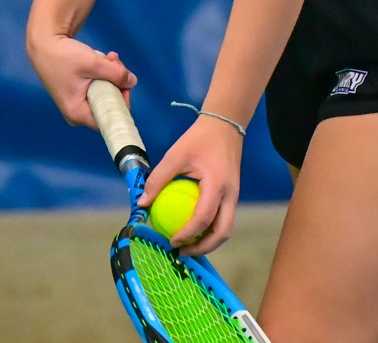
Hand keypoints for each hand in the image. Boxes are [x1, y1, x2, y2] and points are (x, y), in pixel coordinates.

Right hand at [26, 34, 135, 126]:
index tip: (124, 83)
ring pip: (106, 94)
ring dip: (112, 75)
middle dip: (117, 82)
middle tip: (115, 62)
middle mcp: (78, 114)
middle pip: (109, 104)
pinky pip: (99, 88)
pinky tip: (103, 60)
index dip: (122, 102)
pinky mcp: (78, 93)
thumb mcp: (93, 63)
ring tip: (110, 57)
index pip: (110, 119)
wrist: (44, 43)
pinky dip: (104, 74)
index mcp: (78, 113)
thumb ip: (116, 74)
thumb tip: (133, 82)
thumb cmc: (63, 56)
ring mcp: (77, 103)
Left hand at [137, 113, 244, 255]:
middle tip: (182, 252)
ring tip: (187, 246)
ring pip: (226, 229)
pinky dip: (210, 230)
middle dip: (204, 248)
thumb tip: (142, 203)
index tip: (172, 241)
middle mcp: (231, 195)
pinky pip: (223, 219)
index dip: (188, 234)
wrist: (225, 125)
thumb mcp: (175, 155)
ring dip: (208, 242)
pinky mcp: (232, 195)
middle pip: (223, 232)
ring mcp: (234, 196)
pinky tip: (193, 230)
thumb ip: (158, 179)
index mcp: (217, 185)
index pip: (204, 218)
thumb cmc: (199, 139)